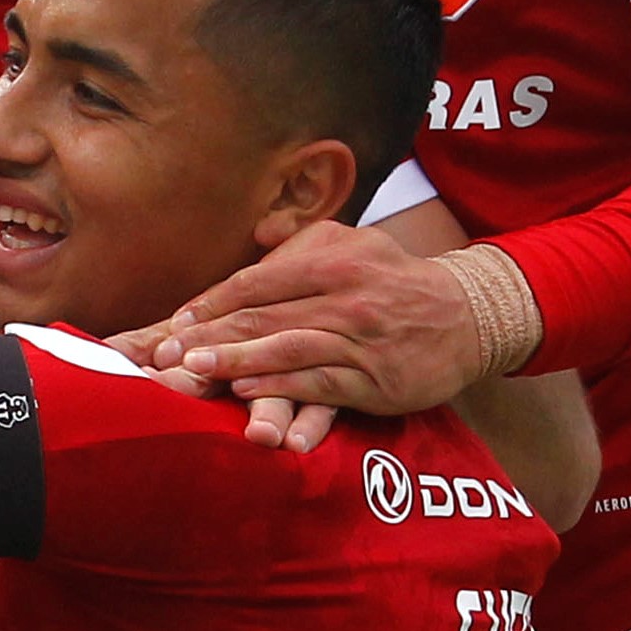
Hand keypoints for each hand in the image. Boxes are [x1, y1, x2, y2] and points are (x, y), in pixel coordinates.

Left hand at [141, 220, 495, 414]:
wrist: (467, 316)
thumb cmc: (393, 281)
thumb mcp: (353, 245)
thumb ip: (303, 245)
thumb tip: (258, 236)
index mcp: (332, 258)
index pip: (258, 281)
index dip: (211, 304)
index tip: (172, 324)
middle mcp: (345, 294)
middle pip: (264, 315)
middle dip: (209, 336)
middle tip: (163, 355)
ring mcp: (361, 337)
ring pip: (288, 348)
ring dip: (237, 361)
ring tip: (194, 372)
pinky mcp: (375, 378)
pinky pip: (319, 384)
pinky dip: (280, 388)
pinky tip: (248, 394)